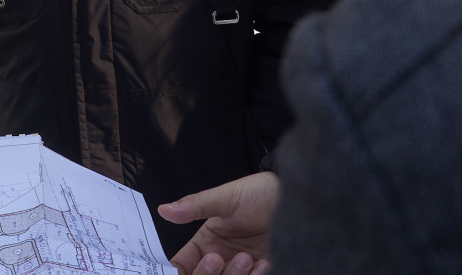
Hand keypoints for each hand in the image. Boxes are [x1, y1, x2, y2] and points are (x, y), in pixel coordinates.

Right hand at [158, 171, 278, 274]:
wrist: (297, 199)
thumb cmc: (259, 194)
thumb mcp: (226, 198)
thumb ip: (195, 206)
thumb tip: (164, 209)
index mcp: (205, 244)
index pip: (181, 266)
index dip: (174, 272)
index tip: (181, 268)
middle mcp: (222, 261)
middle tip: (216, 257)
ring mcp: (243, 271)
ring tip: (248, 257)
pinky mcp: (263, 273)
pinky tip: (265, 263)